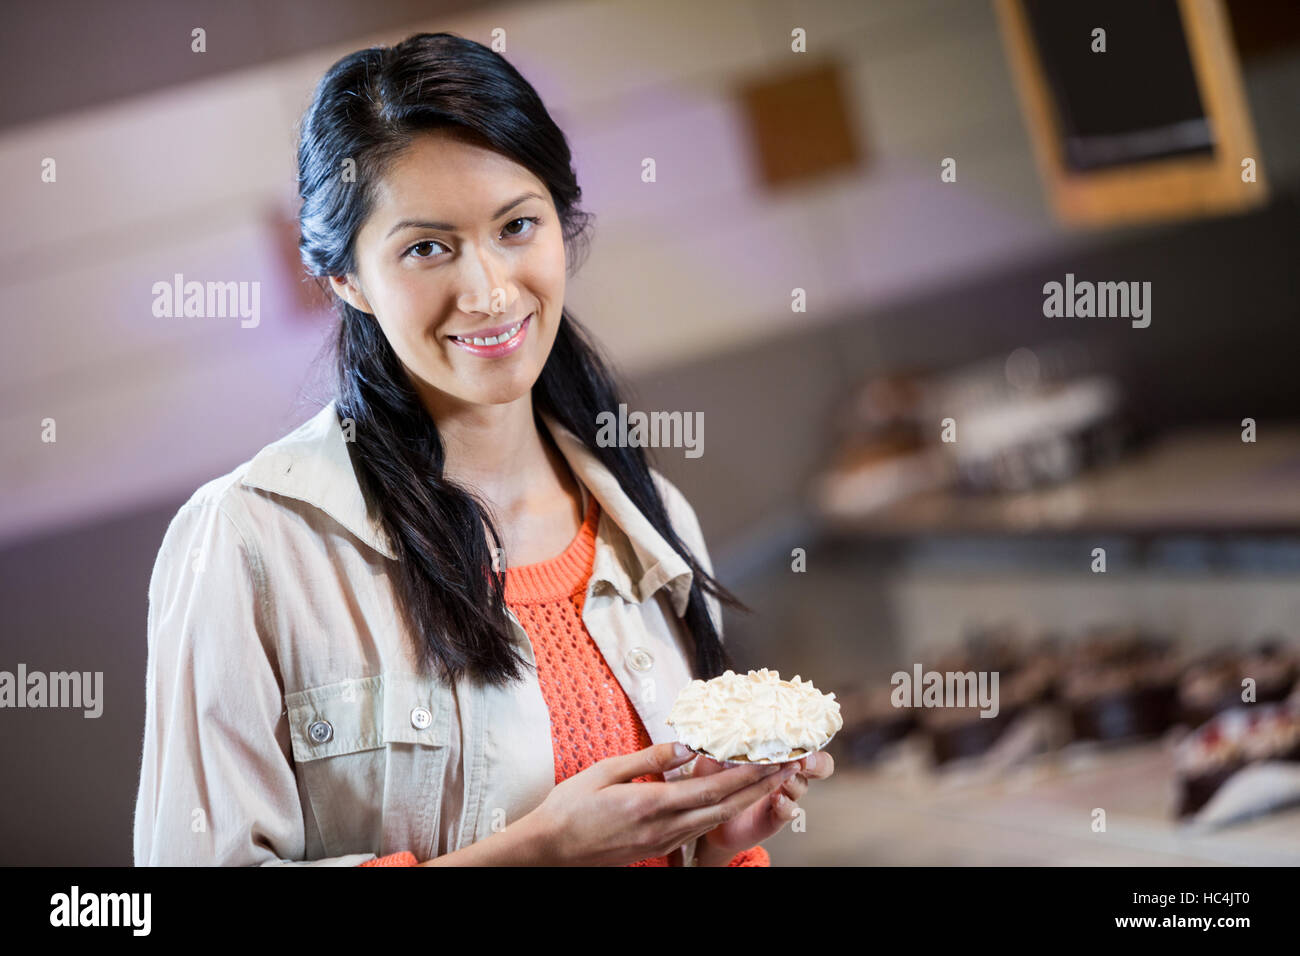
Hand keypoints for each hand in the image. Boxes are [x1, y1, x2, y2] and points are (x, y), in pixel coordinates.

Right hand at [522, 742, 798, 865]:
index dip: (749, 775)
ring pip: (715, 820)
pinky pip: (697, 827)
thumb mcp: (605, 772)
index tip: (773, 758)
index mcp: (653, 804)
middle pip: (725, 807)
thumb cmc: (570, 808)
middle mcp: (665, 828)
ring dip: (747, 799)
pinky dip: (721, 809)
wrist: (550, 851)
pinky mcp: (657, 847)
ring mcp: (662, 841)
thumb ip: (650, 759)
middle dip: (761, 787)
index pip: (713, 788)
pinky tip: (728, 798)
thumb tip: (687, 745)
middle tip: (789, 767)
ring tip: (769, 779)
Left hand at [689, 749, 834, 864]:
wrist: (707, 812)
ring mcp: (784, 795)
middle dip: (817, 762)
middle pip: (820, 766)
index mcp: (777, 753)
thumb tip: (726, 725)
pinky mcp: (776, 817)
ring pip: (802, 786)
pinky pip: (790, 811)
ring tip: (784, 778)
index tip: (799, 735)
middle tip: (803, 760)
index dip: (808, 738)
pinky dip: (786, 805)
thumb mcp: (717, 755)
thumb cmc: (714, 775)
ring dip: (794, 781)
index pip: (804, 742)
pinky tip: (776, 799)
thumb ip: (726, 742)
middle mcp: (786, 772)